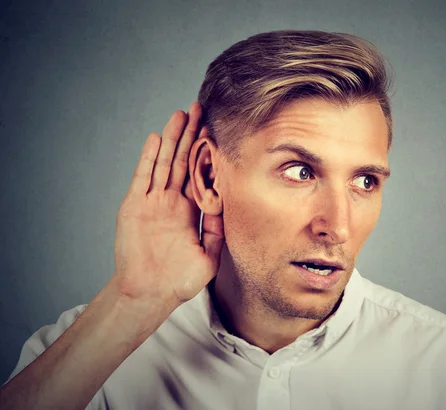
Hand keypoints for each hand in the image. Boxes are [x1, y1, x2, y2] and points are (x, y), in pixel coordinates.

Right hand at [112, 102, 223, 311]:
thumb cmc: (179, 281)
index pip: (201, 174)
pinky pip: (143, 177)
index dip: (208, 153)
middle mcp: (172, 202)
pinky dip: (149, 158)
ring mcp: (152, 202)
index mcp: (190, 211)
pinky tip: (157, 138)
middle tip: (201, 109)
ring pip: (164, 162)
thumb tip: (230, 206)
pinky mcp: (135, 206)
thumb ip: (218, 230)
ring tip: (181, 114)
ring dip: (173, 138)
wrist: (149, 294)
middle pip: (183, 160)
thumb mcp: (209, 254)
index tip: (218, 132)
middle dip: (192, 135)